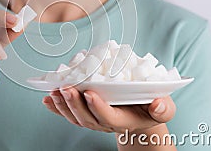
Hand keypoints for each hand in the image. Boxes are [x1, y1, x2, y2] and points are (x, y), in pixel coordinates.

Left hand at [42, 87, 175, 133]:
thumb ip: (162, 108)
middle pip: (87, 118)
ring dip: (63, 105)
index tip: (90, 93)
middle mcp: (105, 122)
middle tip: (66, 88)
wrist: (140, 113)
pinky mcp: (85, 113)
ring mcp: (93, 119)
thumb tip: (157, 104)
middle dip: (74, 104)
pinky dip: (56, 107)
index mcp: (123, 120)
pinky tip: (47, 98)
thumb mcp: (163, 107)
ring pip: (75, 116)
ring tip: (54, 91)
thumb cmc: (150, 107)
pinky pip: (68, 113)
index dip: (98, 107)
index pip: (108, 117)